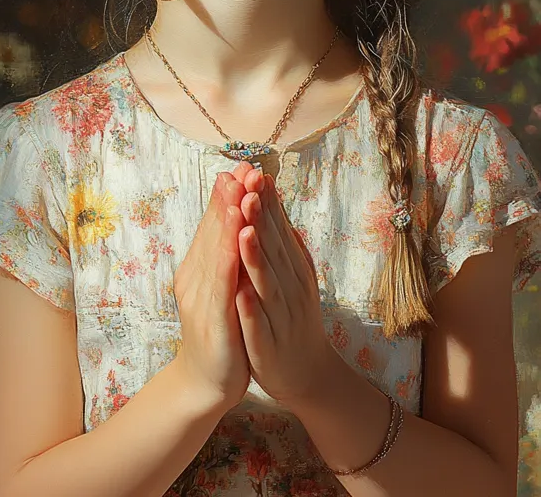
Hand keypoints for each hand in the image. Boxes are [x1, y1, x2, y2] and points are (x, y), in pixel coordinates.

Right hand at [173, 173, 251, 411]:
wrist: (206, 381)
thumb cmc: (220, 327)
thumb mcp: (223, 283)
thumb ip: (225, 249)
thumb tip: (235, 210)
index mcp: (200, 266)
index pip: (215, 224)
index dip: (228, 194)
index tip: (242, 165)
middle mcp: (196, 277)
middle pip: (214, 232)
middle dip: (230, 199)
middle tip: (242, 168)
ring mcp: (201, 299)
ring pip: (216, 254)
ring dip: (227, 224)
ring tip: (238, 196)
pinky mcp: (212, 322)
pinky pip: (221, 289)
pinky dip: (228, 264)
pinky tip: (236, 245)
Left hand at [224, 160, 331, 408]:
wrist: (308, 374)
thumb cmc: (294, 316)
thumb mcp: (293, 273)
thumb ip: (283, 241)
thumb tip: (274, 200)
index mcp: (294, 269)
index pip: (280, 230)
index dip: (268, 202)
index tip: (256, 172)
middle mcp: (291, 288)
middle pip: (274, 250)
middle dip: (260, 219)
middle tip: (249, 187)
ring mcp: (281, 318)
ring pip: (267, 285)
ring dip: (256, 258)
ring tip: (244, 231)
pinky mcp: (268, 347)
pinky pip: (258, 326)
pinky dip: (251, 309)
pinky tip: (240, 293)